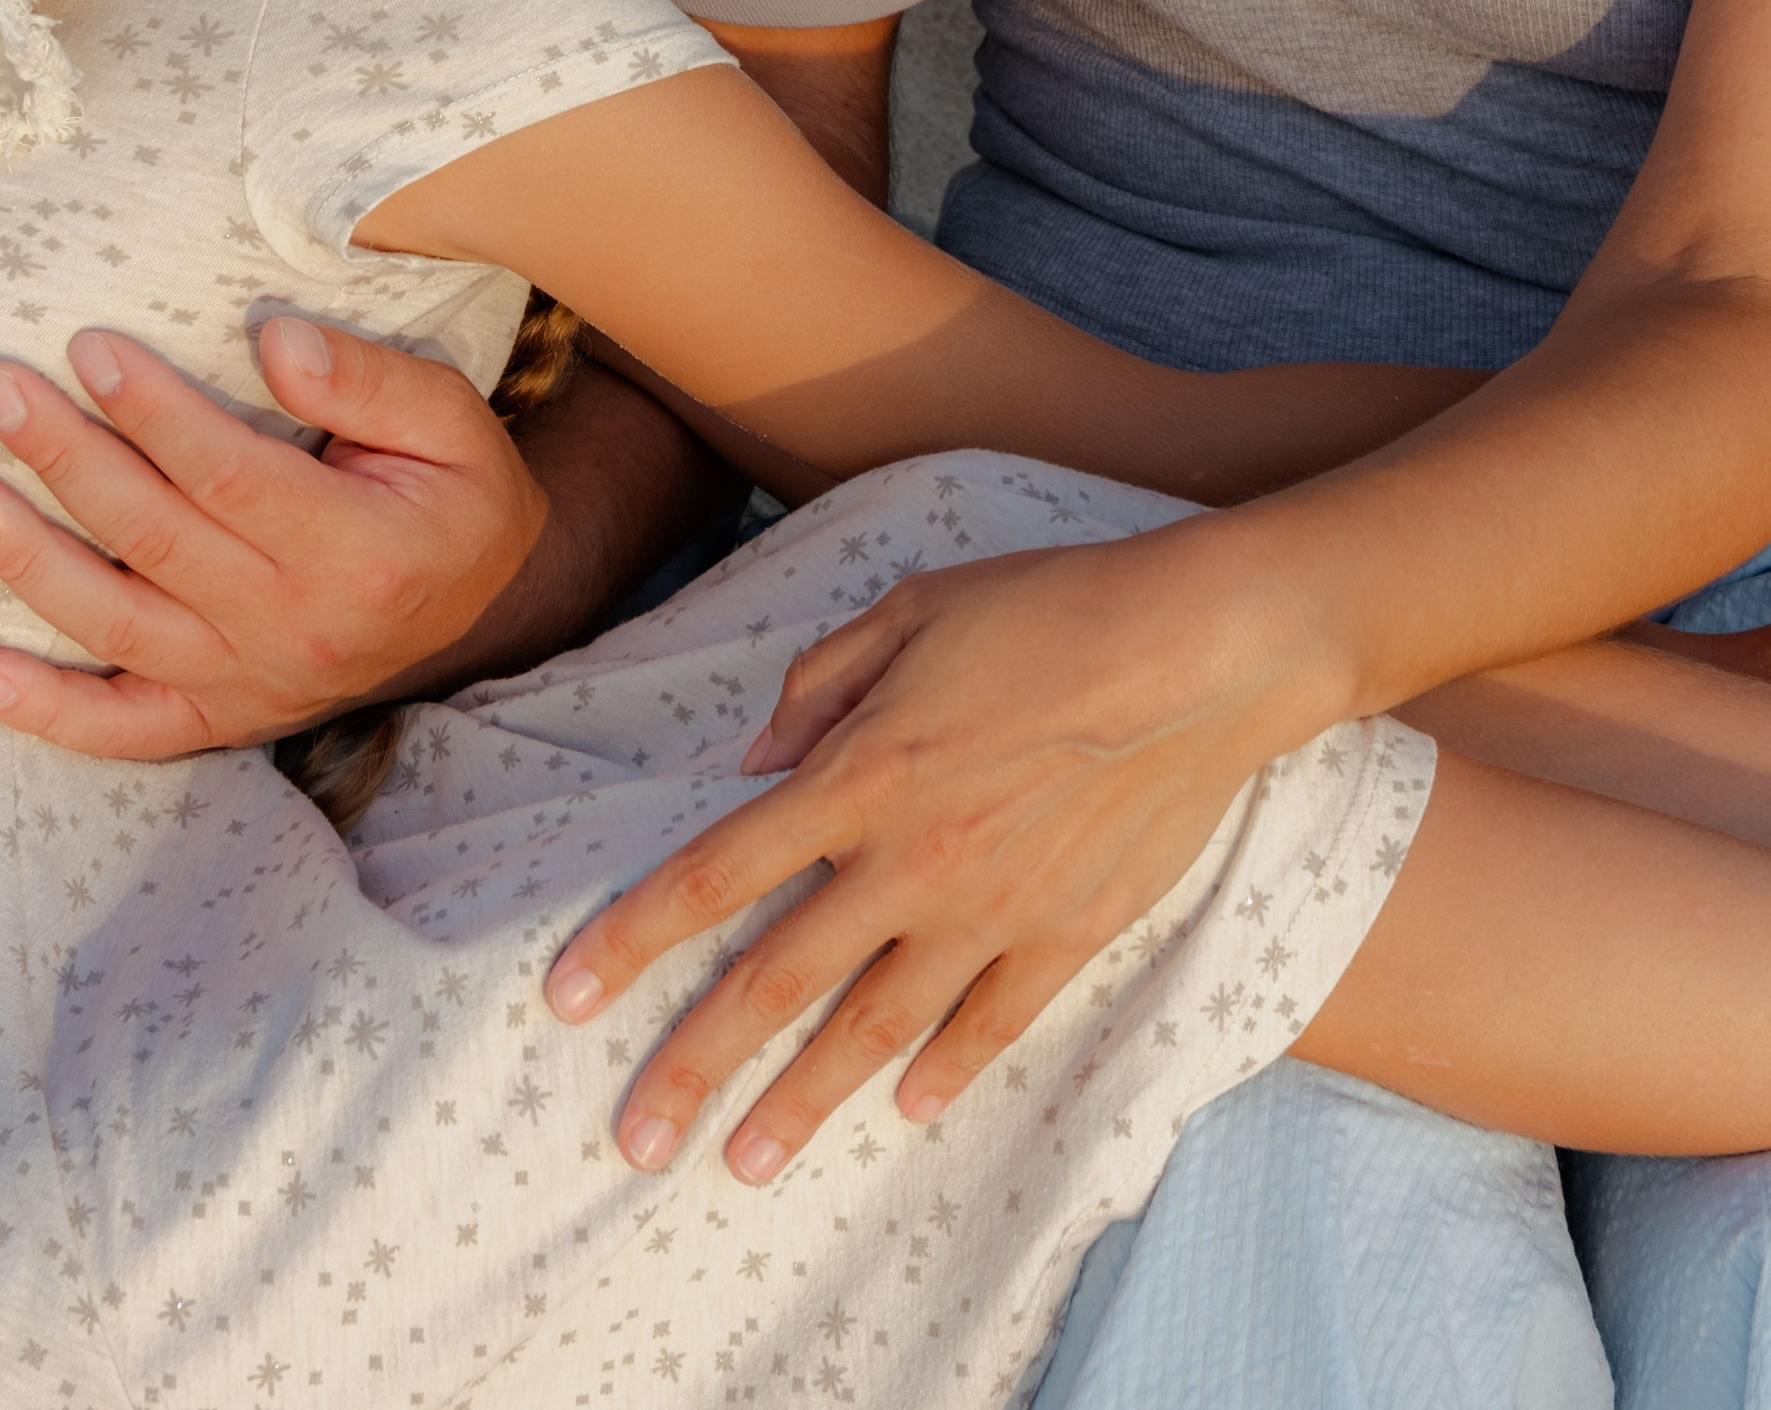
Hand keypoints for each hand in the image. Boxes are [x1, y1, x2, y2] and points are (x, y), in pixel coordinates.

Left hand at [0, 313, 548, 753]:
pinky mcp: (220, 718)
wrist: (485, 605)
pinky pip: (122, 729)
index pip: (229, 476)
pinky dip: (45, 710)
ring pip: (116, 625)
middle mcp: (296, 628)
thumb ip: (370, 378)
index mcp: (359, 550)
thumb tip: (274, 342)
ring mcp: (250, 684)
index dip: (152, 412)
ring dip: (25, 560)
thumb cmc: (456, 490)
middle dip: (64, 458)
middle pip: (155, 539)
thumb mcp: (452, 418)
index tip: (88, 347)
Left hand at [543, 512, 1332, 1183]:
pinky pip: (989, 1024)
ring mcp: (993, 909)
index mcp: (863, 771)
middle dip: (697, 1066)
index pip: (718, 870)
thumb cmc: (1052, 606)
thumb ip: (821, 681)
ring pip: (875, 1029)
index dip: (634, 935)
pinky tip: (907, 1108)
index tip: (568, 995)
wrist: (1202, 651)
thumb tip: (755, 759)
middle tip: (638, 1137)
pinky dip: (944, 1072)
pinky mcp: (1068, 933)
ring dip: (804, 1102)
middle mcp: (912, 858)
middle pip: (778, 980)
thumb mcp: (914, 607)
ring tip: (747, 1163)